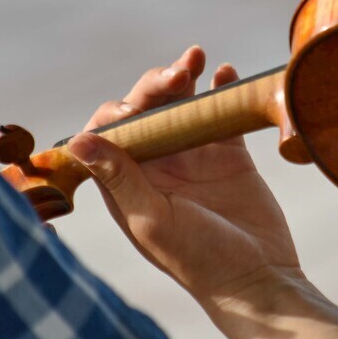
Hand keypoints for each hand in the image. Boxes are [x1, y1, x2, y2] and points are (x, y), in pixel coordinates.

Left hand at [69, 46, 301, 309]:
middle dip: (156, 84)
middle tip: (178, 73)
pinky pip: (220, 113)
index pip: (110, 132)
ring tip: (196, 59)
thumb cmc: (199, 261)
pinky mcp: (228, 155)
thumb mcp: (153, 220)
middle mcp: (156, 165)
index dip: (118, 110)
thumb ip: (119, 178)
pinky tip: (224, 72)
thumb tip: (78, 140)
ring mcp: (193, 157)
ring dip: (185, 78)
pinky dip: (221, 90)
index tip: (137, 104)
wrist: (258, 279)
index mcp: (127, 183)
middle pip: (147, 109)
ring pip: (181, 104)